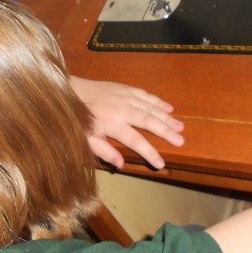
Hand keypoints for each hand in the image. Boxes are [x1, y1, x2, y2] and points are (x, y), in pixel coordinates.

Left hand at [69, 76, 183, 168]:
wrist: (70, 91)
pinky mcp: (124, 88)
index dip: (149, 152)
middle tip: (181, 141)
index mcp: (112, 124)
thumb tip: (122, 165)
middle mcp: (122, 109)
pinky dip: (158, 101)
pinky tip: (169, 108)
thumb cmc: (77, 119)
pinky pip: (145, 95)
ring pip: (150, 107)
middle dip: (166, 132)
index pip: (136, 141)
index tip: (161, 163)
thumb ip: (104, 151)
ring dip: (167, 117)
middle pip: (149, 122)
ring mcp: (125, 96)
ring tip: (180, 127)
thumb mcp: (85, 140)